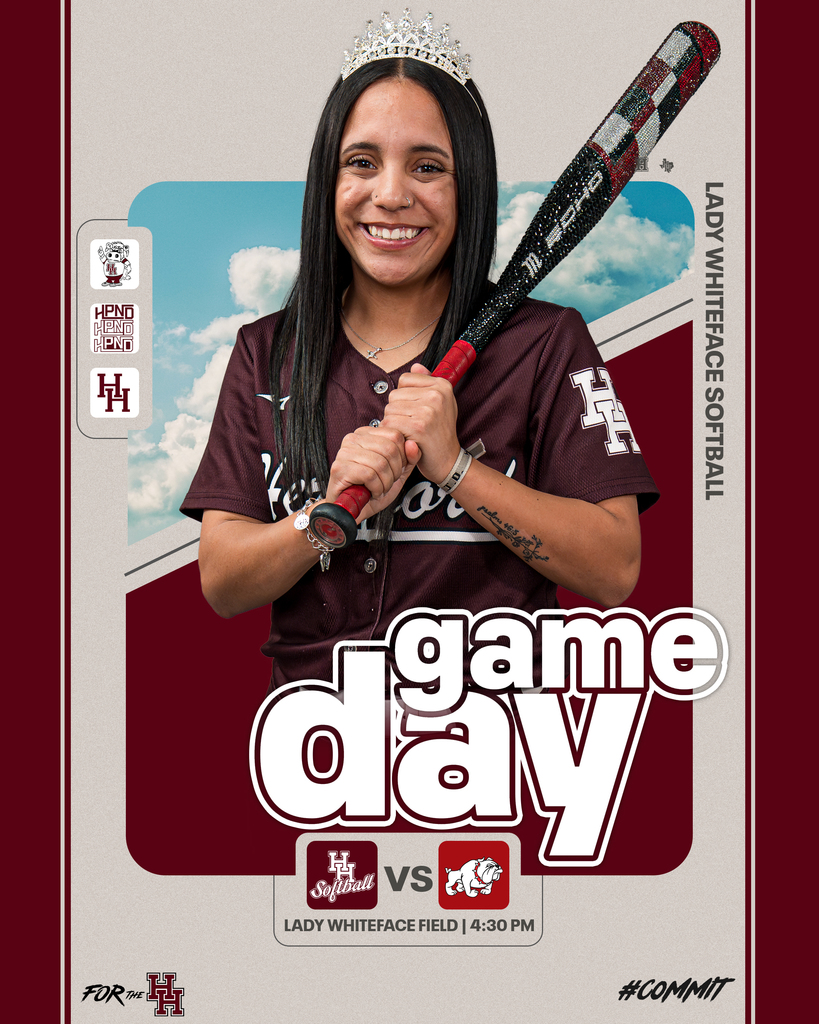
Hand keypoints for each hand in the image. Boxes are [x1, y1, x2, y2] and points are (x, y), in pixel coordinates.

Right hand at [327, 423, 420, 521]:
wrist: (352, 510)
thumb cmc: (371, 489)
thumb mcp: (397, 472)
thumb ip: (409, 458)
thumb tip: (413, 444)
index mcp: (366, 434)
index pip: (395, 435)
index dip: (402, 457)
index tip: (394, 471)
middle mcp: (353, 438)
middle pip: (390, 449)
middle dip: (394, 472)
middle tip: (386, 482)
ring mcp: (344, 452)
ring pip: (380, 463)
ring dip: (385, 483)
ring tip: (378, 488)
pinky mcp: (340, 468)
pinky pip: (369, 475)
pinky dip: (376, 488)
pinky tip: (371, 492)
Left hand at [382, 363, 460, 484]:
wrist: (448, 460)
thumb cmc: (440, 432)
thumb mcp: (441, 403)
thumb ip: (427, 382)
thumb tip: (416, 366)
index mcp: (442, 385)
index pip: (404, 379)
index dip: (404, 397)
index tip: (416, 410)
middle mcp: (436, 394)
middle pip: (394, 395)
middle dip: (397, 412)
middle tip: (413, 425)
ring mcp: (428, 410)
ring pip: (389, 409)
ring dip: (394, 424)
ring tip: (410, 432)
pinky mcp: (419, 426)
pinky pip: (390, 423)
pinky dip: (394, 434)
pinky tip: (407, 439)